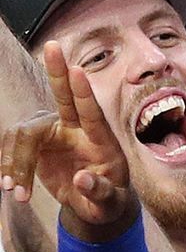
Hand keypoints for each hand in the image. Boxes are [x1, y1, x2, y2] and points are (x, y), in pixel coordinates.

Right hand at [0, 44, 133, 239]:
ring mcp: (54, 134)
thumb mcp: (110, 204)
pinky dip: (9, 165)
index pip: (92, 113)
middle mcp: (76, 129)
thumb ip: (100, 193)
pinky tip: (11, 187)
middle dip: (57, 72)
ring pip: (26, 133)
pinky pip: (14, 146)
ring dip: (16, 161)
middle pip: (63, 97)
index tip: (77, 70)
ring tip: (17, 192)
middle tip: (52, 46)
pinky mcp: (36, 144)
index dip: (84, 93)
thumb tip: (82, 180)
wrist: (94, 203)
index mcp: (101, 140)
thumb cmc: (107, 201)